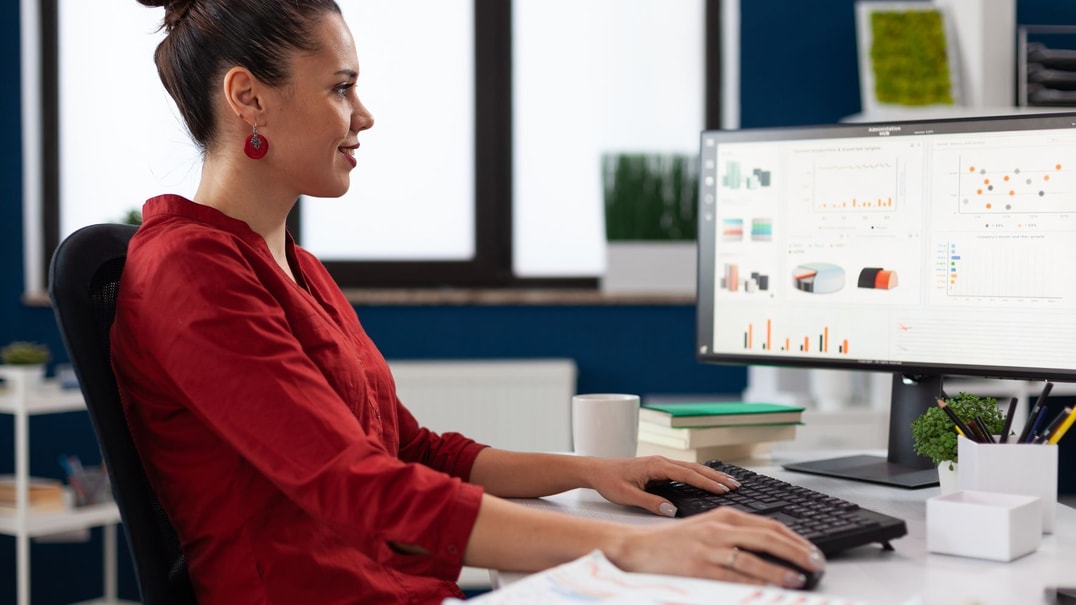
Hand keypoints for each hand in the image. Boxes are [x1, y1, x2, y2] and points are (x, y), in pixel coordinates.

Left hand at [584, 455, 741, 516]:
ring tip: (728, 482)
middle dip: (716, 476)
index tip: (723, 489)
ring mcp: (661, 463)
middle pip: (695, 468)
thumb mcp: (627, 496)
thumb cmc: (609, 481)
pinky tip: (708, 480)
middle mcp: (661, 461)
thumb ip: (650, 503)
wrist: (596, 470)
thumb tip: (672, 510)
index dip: (706, 482)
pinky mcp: (659, 467)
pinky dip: (699, 475)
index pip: (687, 474)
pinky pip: (684, 470)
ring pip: (691, 468)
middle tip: (735, 485)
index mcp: (656, 466)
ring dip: (710, 474)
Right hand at [607, 507, 825, 588]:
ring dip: (781, 569)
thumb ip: (736, 533)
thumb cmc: (673, 542)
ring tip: (800, 577)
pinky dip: (757, 582)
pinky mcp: (700, 567)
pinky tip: (771, 587)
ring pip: (755, 558)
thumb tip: (771, 547)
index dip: (795, 538)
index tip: (811, 550)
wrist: (638, 548)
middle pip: (768, 538)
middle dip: (797, 551)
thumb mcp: (707, 527)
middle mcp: (720, 528)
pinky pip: (735, 576)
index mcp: (724, 516)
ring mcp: (710, 548)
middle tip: (816, 563)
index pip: (769, 524)